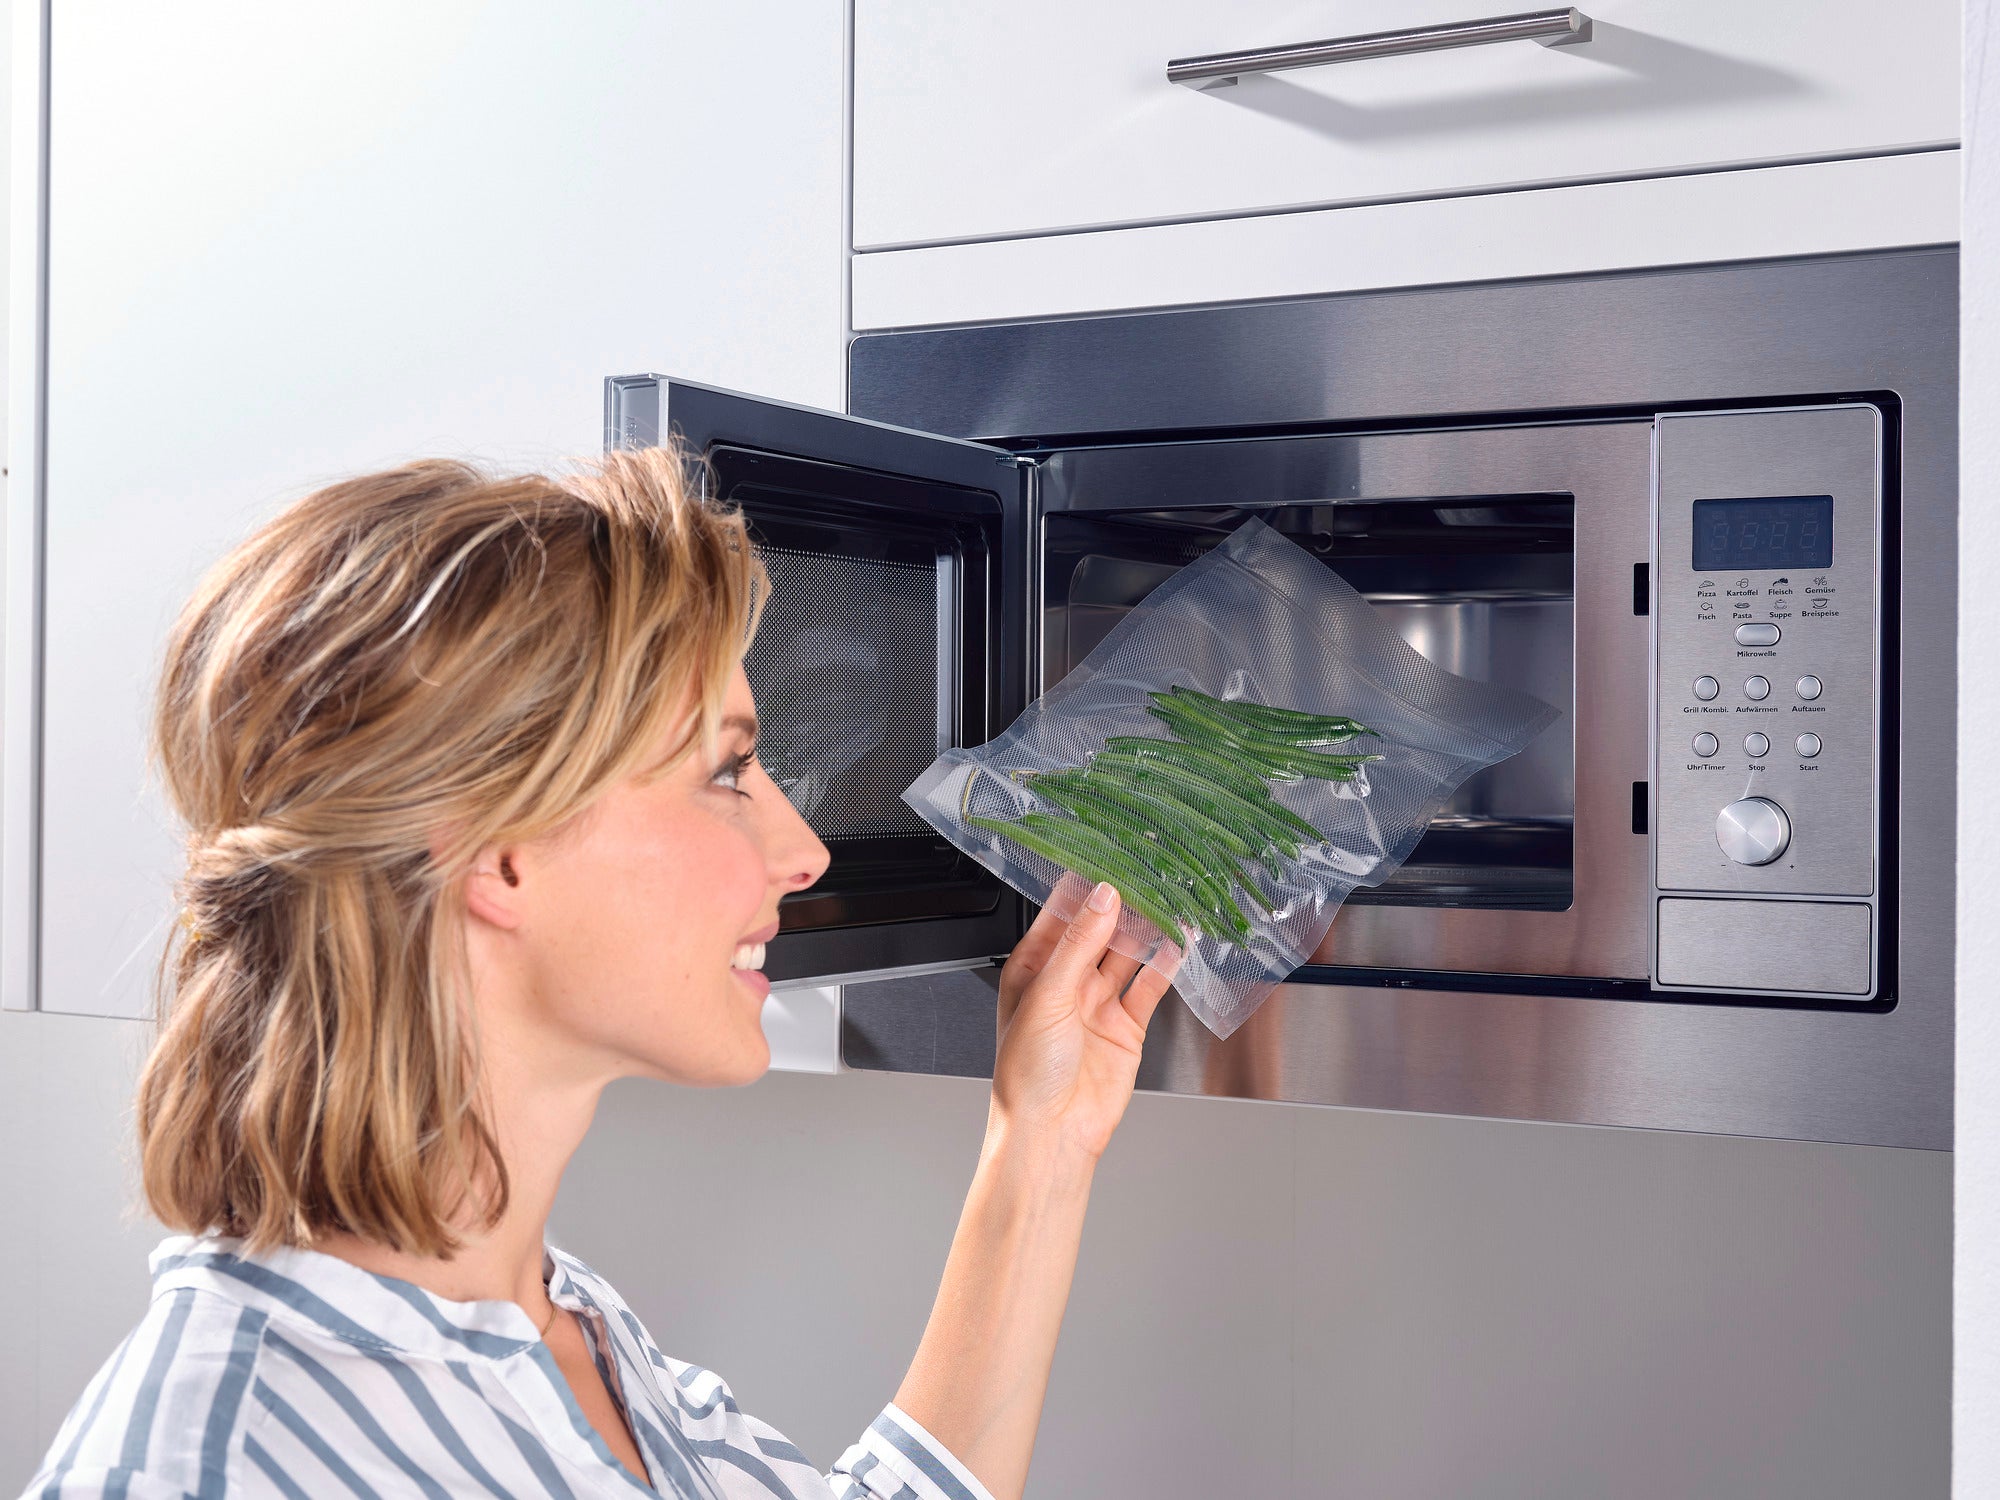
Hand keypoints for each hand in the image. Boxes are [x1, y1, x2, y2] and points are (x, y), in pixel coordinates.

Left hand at [988, 875, 1180, 1163]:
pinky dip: (1166, 965)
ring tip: (1170, 900)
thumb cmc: (1026, 1076)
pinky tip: (1179, 943)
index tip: (1107, 858)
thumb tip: (1102, 899)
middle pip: (1098, 931)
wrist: (1052, 1133)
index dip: (1083, 889)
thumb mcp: (1047, 996)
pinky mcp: (1125, 1027)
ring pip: (1127, 955)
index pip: (1060, 916)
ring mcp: (1096, 1004)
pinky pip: (1149, 987)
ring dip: (1147, 930)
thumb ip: (1078, 944)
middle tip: (1148, 873)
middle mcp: (1065, 983)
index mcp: (1032, 970)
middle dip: (1121, 905)